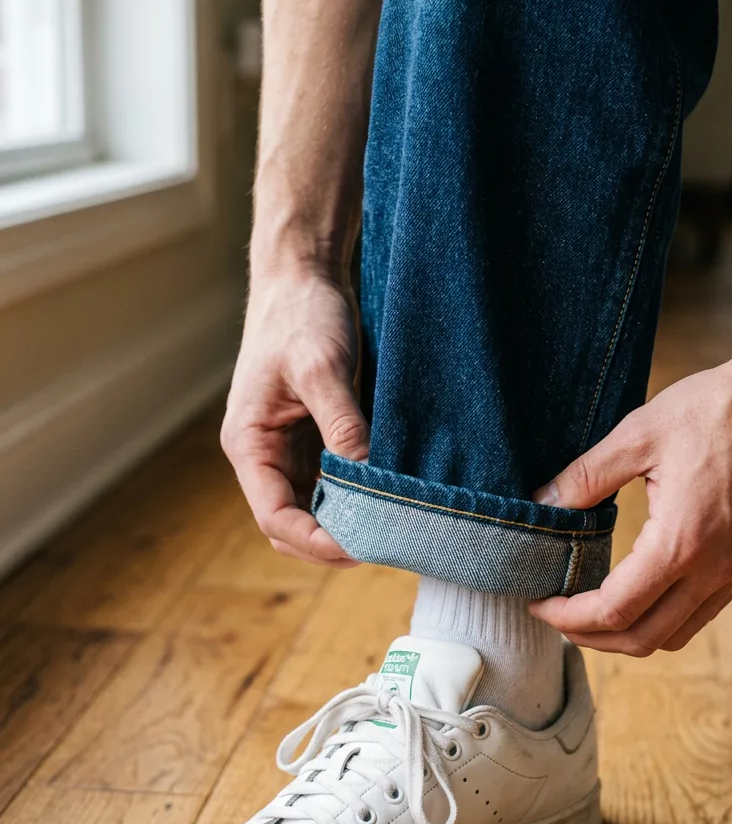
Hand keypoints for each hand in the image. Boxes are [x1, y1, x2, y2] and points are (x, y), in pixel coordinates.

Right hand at [221, 266, 369, 566]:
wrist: (303, 276)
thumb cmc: (302, 314)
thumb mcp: (322, 367)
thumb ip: (342, 423)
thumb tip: (367, 477)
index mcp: (249, 444)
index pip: (276, 518)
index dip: (317, 542)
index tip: (363, 547)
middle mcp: (263, 455)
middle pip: (291, 526)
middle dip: (332, 544)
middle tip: (386, 544)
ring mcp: (287, 450)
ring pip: (312, 511)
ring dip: (345, 526)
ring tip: (391, 529)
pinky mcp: (312, 439)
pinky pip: (329, 487)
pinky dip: (354, 501)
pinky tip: (387, 501)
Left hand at [529, 356, 731, 654]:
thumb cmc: (719, 408)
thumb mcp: (638, 434)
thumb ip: (585, 477)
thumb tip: (542, 505)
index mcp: (682, 542)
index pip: (616, 610)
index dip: (569, 617)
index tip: (539, 603)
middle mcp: (715, 568)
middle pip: (644, 639)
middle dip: (591, 638)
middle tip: (556, 615)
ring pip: (676, 634)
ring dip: (628, 634)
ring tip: (591, 610)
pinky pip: (702, 612)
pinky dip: (663, 618)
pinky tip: (639, 591)